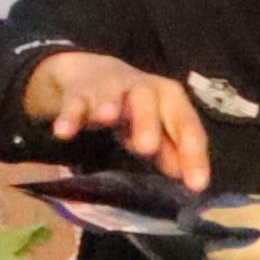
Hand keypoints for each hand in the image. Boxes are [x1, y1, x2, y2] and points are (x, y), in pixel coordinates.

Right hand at [23, 49, 213, 189]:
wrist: (94, 74)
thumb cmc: (135, 109)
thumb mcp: (157, 127)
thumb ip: (172, 150)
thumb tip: (190, 179)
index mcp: (169, 98)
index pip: (185, 125)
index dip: (193, 155)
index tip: (196, 185)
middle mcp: (142, 89)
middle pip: (148, 103)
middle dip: (147, 123)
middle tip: (147, 148)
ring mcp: (109, 89)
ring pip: (111, 96)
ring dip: (109, 105)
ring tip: (106, 118)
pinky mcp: (78, 94)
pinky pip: (73, 104)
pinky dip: (68, 117)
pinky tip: (63, 132)